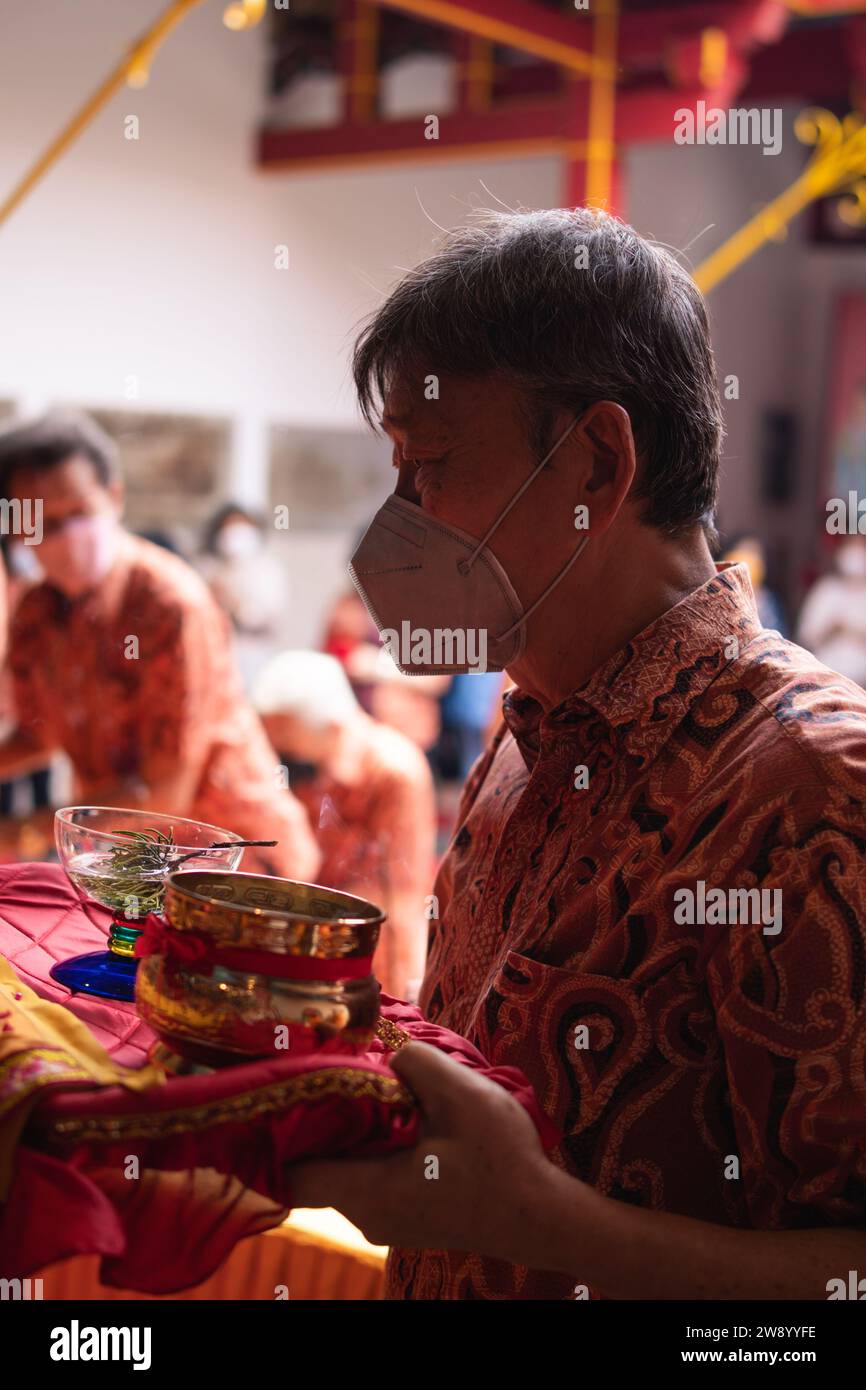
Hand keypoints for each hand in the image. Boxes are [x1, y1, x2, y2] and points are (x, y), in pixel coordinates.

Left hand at [289, 1041, 560, 1261]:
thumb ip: (415, 1064)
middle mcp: (365, 1214)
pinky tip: (400, 1114)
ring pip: (347, 1168)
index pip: (289, 1172)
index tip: (284, 1089)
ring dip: (355, 1130)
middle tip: (331, 1069)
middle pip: (316, 1164)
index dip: (279, 1131)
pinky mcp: (407, 1214)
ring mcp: (386, 1219)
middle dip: (322, 1118)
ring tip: (370, 1084)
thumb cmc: (499, 1160)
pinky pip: (371, 1176)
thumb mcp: (461, 1094)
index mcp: (366, 1190)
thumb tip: (387, 1051)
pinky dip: (375, 1146)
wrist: (541, 1215)